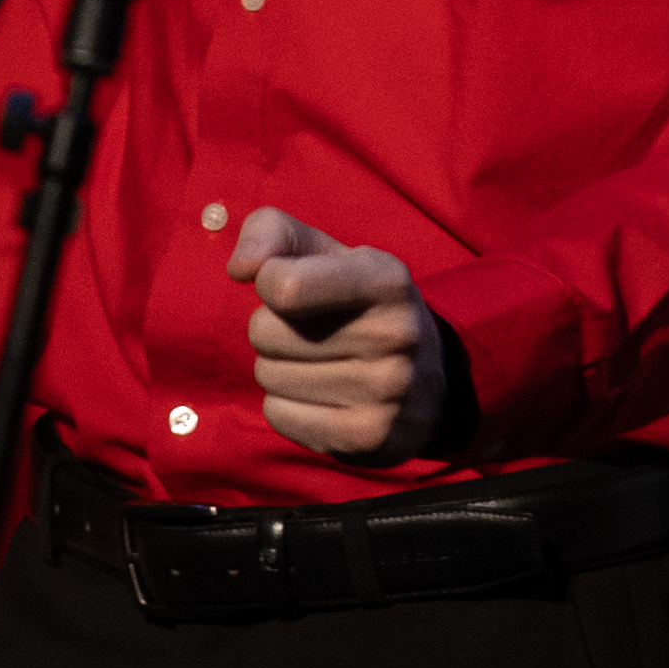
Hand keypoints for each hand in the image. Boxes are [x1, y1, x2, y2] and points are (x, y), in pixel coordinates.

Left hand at [230, 205, 456, 462]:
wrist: (428, 383)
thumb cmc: (358, 305)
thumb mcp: (329, 254)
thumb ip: (275, 233)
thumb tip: (240, 267)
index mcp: (386, 278)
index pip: (285, 285)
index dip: (269, 282)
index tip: (291, 286)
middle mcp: (393, 332)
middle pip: (265, 332)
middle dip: (273, 330)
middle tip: (313, 333)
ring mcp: (385, 388)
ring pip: (268, 375)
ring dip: (279, 369)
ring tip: (320, 365)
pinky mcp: (368, 435)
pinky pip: (278, 415)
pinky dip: (286, 407)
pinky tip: (322, 398)